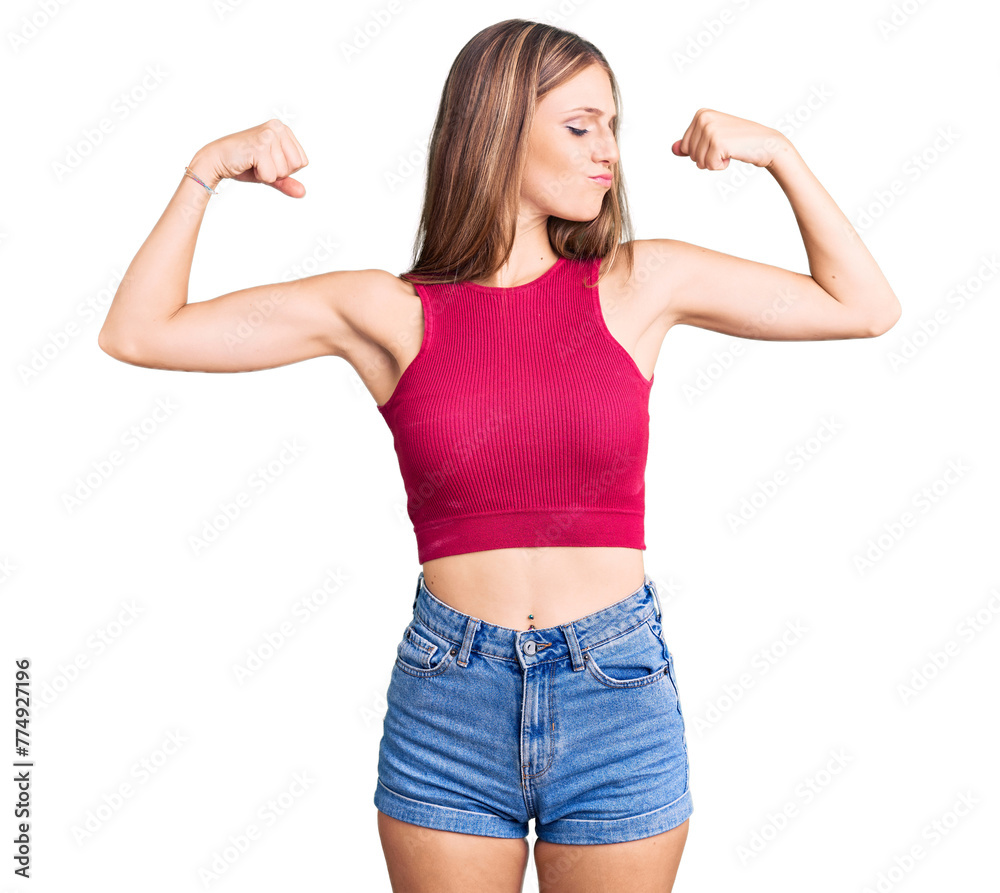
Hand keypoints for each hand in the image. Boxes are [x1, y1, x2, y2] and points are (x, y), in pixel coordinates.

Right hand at [189, 118, 309, 196]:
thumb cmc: (243, 163)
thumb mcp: (270, 172)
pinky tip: (248, 164)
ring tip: (253, 162)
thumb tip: (303, 193)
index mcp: (283, 129)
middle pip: (296, 166)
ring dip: (268, 174)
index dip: (285, 169)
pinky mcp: (260, 145)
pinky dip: (260, 176)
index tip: (267, 161)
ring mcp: (269, 134)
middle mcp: (278, 127)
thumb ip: (287, 181)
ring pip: (284, 171)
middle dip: (278, 172)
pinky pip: (271, 175)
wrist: (216, 160)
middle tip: (260, 162)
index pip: (302, 161)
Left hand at [671, 108, 786, 170]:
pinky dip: (720, 166)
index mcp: (701, 114)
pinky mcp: (717, 142)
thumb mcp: (712, 140)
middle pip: (690, 154)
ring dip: (714, 162)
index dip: (701, 152)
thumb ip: (691, 144)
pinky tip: (733, 154)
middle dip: (706, 158)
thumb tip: (673, 149)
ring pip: (698, 162)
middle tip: (725, 147)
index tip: (719, 142)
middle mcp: (704, 118)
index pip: (685, 147)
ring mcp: (710, 129)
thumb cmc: (740, 142)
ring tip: (730, 150)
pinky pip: (709, 165)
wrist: (765, 143)